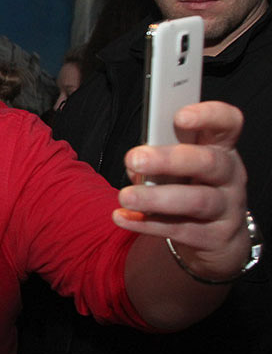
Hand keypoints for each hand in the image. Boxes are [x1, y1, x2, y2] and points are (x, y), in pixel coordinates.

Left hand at [113, 101, 250, 281]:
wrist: (214, 237)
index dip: (208, 116)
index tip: (179, 116)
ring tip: (125, 197)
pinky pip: (180, 230)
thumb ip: (160, 158)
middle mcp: (230, 175)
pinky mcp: (216, 237)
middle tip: (134, 159)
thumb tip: (135, 163)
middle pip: (207, 162)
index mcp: (221, 148)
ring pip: (196, 200)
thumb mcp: (181, 167)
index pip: (227, 123)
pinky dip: (147, 224)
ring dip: (155, 197)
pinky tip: (123, 218)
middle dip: (169, 159)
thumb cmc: (190, 187)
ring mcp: (227, 207)